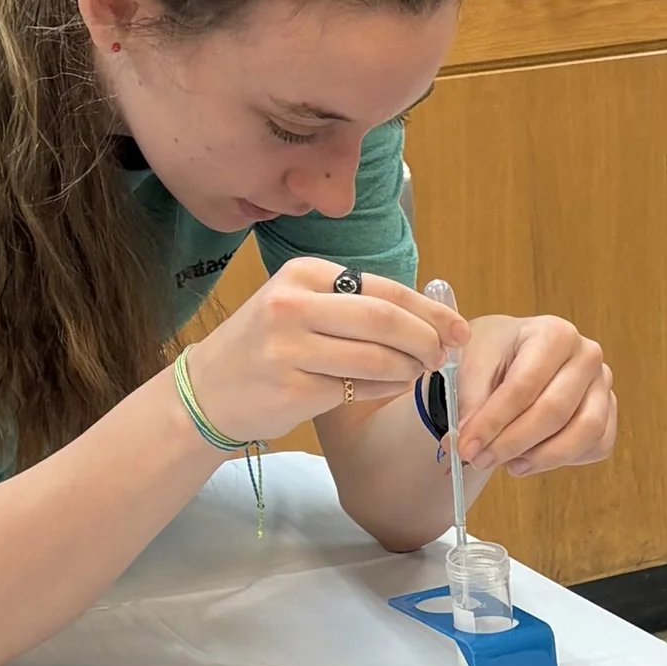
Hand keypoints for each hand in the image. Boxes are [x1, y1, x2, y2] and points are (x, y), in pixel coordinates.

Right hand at [185, 261, 463, 447]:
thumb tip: (432, 319)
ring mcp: (290, 348)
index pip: (383, 288)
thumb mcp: (300, 305)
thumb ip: (356, 305)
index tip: (458, 329)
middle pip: (385, 320)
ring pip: (377, 357)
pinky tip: (389, 387)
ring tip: (416, 372)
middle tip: (442, 356)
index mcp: (302, 274)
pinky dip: (386, 389)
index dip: (429, 311)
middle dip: (426, 340)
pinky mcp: (293, 388)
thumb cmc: (267, 347)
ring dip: (409, 369)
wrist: (208, 391)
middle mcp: (293, 305)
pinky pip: (359, 389)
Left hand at [452, 314, 618, 481]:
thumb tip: (469, 446)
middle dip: (514, 443)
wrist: (513, 351)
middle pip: (555, 411)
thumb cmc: (495, 353)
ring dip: (544, 458)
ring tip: (510, 464)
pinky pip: (598, 446)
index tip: (466, 447)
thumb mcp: (472, 365)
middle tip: (481, 460)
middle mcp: (587, 355)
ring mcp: (603, 385)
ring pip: (585, 432)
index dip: (493, 422)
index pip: (524, 386)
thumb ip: (470, 403)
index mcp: (554, 333)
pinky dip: (567, 460)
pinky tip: (534, 458)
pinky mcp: (609, 412)